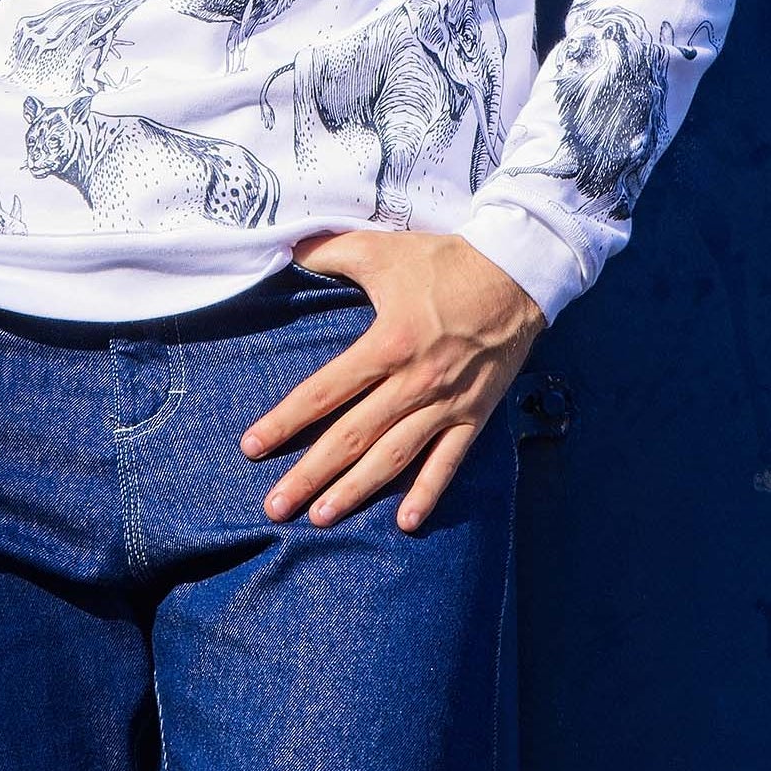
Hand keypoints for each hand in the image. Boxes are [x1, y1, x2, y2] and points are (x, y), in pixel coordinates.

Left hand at [240, 230, 545, 533]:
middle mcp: (414, 381)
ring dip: (357, 490)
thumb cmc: (444, 261)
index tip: (252, 447)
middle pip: (352, 437)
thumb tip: (284, 247)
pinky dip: (428, 492)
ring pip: (394, 457)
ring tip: (322, 517)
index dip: (286, 420)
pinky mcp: (475, 414)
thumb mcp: (381, 248)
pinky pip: (448, 461)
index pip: (325, 391)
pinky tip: (405, 523)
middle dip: (311, 474)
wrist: (517, 273)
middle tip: (276, 506)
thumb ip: (329, 252)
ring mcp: (447, 403)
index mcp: (387, 343)